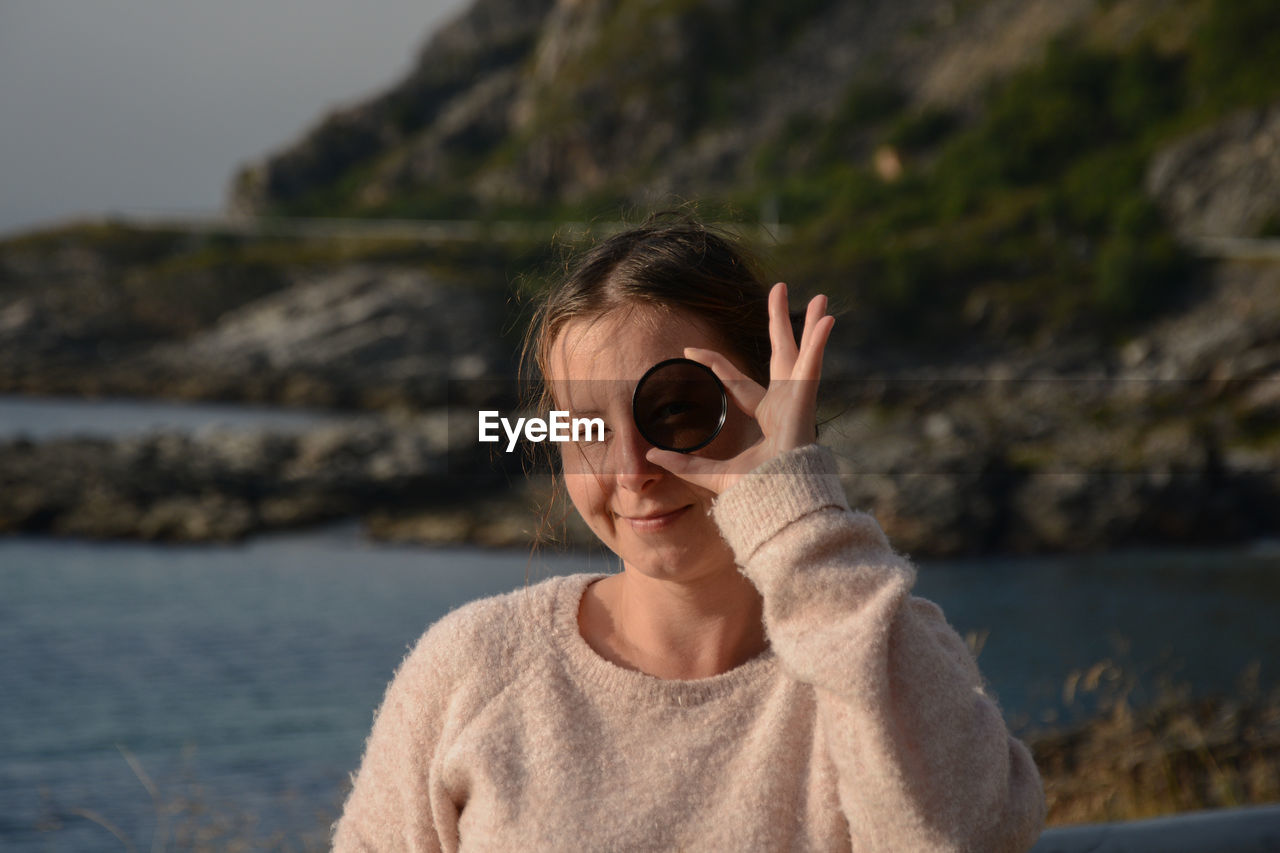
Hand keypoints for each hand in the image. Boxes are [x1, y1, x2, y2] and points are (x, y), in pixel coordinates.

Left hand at [646, 282, 834, 494]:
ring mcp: (797, 400)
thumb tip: (651, 454)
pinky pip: (814, 365)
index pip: (736, 381)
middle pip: (781, 353)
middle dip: (780, 323)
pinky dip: (820, 343)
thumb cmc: (754, 492)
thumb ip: (685, 463)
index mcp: (765, 416)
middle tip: (780, 291)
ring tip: (821, 297)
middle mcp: (784, 403)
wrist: (777, 501)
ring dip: (810, 324)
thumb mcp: (711, 473)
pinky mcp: (806, 401)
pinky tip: (826, 319)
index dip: (714, 364)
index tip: (689, 350)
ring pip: (804, 352)